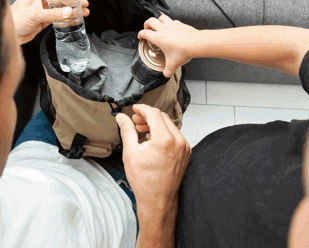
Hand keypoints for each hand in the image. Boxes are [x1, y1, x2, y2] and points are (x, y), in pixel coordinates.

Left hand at [10, 0, 89, 44]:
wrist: (8, 33)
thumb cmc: (14, 18)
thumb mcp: (35, 14)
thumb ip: (53, 14)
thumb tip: (69, 12)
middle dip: (73, 0)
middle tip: (83, 3)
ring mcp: (43, 10)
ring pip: (61, 8)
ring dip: (71, 10)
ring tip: (83, 12)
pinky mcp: (43, 20)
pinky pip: (58, 18)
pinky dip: (66, 19)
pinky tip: (73, 20)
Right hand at [116, 104, 190, 219]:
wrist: (158, 200)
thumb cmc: (144, 181)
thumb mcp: (130, 153)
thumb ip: (127, 131)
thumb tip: (122, 117)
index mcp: (164, 140)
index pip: (154, 113)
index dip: (142, 109)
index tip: (134, 109)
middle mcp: (178, 141)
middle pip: (162, 117)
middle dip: (148, 116)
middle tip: (135, 120)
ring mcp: (184, 147)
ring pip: (169, 125)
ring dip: (155, 124)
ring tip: (142, 129)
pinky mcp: (186, 152)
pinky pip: (175, 135)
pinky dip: (163, 133)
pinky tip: (152, 138)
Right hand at [138, 14, 198, 77]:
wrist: (195, 43)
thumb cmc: (183, 51)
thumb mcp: (173, 64)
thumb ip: (168, 71)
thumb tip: (166, 74)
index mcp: (158, 38)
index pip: (144, 33)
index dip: (140, 34)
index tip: (140, 37)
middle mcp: (163, 29)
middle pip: (150, 21)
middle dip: (146, 24)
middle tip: (147, 28)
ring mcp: (172, 24)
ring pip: (161, 17)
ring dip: (158, 20)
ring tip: (158, 25)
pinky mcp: (179, 23)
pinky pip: (172, 20)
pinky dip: (170, 23)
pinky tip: (172, 28)